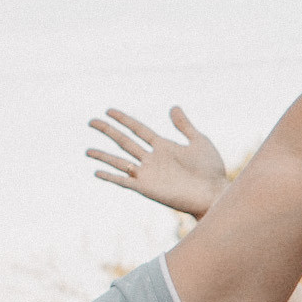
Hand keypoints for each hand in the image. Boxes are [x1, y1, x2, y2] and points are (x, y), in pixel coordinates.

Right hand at [87, 106, 227, 219]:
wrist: (214, 194)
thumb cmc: (211, 171)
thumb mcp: (199, 141)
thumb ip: (184, 125)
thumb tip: (173, 107)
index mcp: (163, 146)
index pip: (138, 129)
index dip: (124, 119)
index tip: (109, 110)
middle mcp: (153, 159)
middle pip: (125, 142)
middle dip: (108, 131)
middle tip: (91, 121)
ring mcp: (149, 174)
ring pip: (120, 161)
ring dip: (104, 156)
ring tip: (87, 150)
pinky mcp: (147, 188)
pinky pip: (125, 181)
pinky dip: (111, 176)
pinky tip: (97, 172)